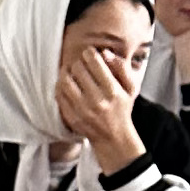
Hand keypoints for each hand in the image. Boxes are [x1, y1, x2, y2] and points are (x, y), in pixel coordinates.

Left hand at [53, 25, 144, 171]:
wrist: (113, 137)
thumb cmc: (122, 109)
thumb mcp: (130, 88)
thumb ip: (121, 68)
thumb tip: (105, 53)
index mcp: (112, 91)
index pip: (95, 63)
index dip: (89, 53)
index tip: (89, 53)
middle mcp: (97, 101)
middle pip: (78, 69)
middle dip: (78, 62)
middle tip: (80, 63)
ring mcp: (82, 110)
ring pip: (65, 81)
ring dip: (65, 71)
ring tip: (69, 70)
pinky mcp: (72, 117)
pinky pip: (59, 95)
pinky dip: (60, 85)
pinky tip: (65, 83)